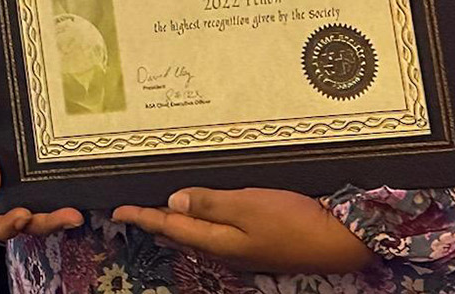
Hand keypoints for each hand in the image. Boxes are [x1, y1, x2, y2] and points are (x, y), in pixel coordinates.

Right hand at [0, 25, 82, 241]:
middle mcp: (2, 185)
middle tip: (69, 216)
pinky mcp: (38, 162)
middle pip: (22, 222)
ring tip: (77, 212)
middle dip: (45, 224)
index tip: (24, 215)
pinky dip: (64, 193)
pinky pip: (50, 186)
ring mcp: (21, 176)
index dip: (5, 226)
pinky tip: (80, 187)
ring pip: (40, 209)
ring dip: (58, 216)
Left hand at [112, 187, 370, 274]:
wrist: (337, 241)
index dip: (143, 217)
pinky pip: (216, 235)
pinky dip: (200, 224)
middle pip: (181, 235)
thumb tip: (173, 202)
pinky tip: (200, 218)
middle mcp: (226, 251)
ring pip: (198, 237)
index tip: (117, 211)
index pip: (171, 227)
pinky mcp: (256, 246)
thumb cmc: (293, 221)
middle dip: (155, 223)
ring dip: (176, 225)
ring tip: (157, 214)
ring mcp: (242, 251)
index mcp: (218, 242)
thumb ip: (210, 204)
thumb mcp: (248, 206)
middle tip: (131, 212)